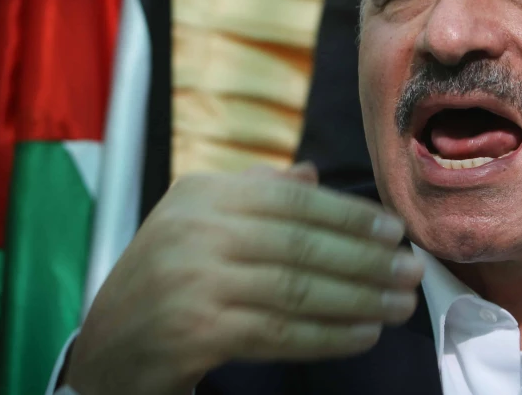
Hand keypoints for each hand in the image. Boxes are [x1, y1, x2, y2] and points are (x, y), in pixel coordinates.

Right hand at [64, 164, 422, 394]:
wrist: (109, 346)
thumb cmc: (170, 276)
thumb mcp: (200, 221)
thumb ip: (255, 193)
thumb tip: (312, 174)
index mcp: (204, 193)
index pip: (294, 200)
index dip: (351, 216)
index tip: (395, 231)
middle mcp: (195, 229)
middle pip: (302, 244)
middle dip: (366, 260)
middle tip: (412, 272)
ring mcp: (192, 280)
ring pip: (297, 289)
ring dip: (359, 300)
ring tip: (399, 306)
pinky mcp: (195, 331)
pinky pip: (280, 332)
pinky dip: (328, 335)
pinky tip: (363, 335)